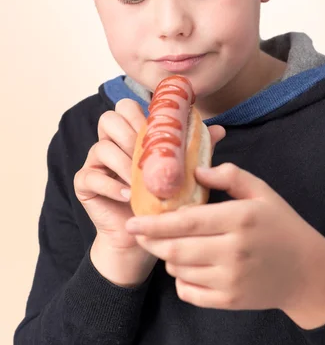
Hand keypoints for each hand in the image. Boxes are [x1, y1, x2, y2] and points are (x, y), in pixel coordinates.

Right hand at [74, 99, 224, 285]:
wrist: (144, 237)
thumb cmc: (162, 200)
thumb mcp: (181, 172)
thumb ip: (194, 149)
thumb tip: (220, 130)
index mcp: (129, 133)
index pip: (127, 107)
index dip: (141, 113)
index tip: (161, 130)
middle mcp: (110, 142)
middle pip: (109, 119)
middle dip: (131, 134)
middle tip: (149, 154)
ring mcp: (95, 162)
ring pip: (101, 147)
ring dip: (124, 163)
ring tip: (142, 181)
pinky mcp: (84, 183)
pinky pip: (91, 176)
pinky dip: (113, 186)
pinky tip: (129, 196)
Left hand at [126, 163, 324, 326]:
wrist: (307, 272)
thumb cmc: (281, 225)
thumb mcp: (262, 191)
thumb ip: (230, 176)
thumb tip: (196, 171)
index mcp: (239, 218)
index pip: (186, 221)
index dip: (154, 223)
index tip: (131, 221)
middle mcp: (233, 251)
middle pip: (175, 249)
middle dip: (151, 241)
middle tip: (141, 232)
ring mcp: (230, 279)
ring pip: (178, 270)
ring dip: (167, 257)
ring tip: (171, 245)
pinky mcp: (229, 301)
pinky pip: (188, 292)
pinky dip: (180, 280)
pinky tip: (187, 267)